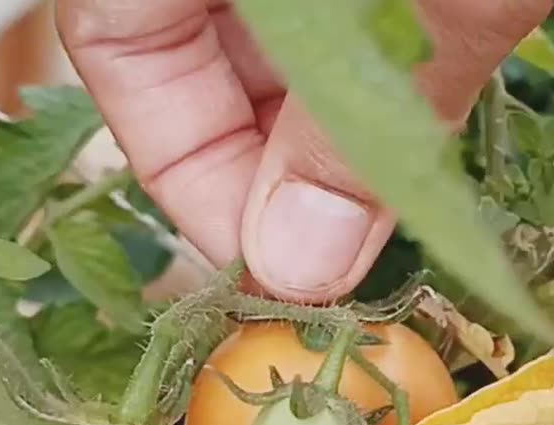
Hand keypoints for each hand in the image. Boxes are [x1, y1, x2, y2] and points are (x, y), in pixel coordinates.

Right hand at [56, 0, 553, 301]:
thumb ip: (355, 124)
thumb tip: (299, 266)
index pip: (119, 51)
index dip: (189, 174)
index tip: (278, 270)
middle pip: (197, 56)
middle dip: (280, 163)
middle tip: (358, 250)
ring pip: (280, 46)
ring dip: (341, 126)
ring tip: (411, 188)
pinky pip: (347, 18)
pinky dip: (383, 71)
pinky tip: (434, 109)